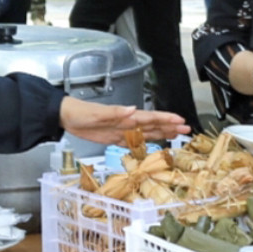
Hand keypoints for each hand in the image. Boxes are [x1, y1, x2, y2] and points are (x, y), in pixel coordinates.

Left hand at [59, 96, 189, 143]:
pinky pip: (134, 140)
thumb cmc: (80, 112)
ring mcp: (121, 130)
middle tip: (187, 130)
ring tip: (177, 135)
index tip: (180, 120)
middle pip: (153, 125)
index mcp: (125, 115)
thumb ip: (116, 112)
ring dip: (162, 133)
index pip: (150, 117)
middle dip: (170, 127)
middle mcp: (127, 122)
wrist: (65, 116)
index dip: (166, 119)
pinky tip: (153, 142)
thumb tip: (133, 109)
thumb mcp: (97, 113)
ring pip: (146, 132)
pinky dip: (145, 141)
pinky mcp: (114, 137)